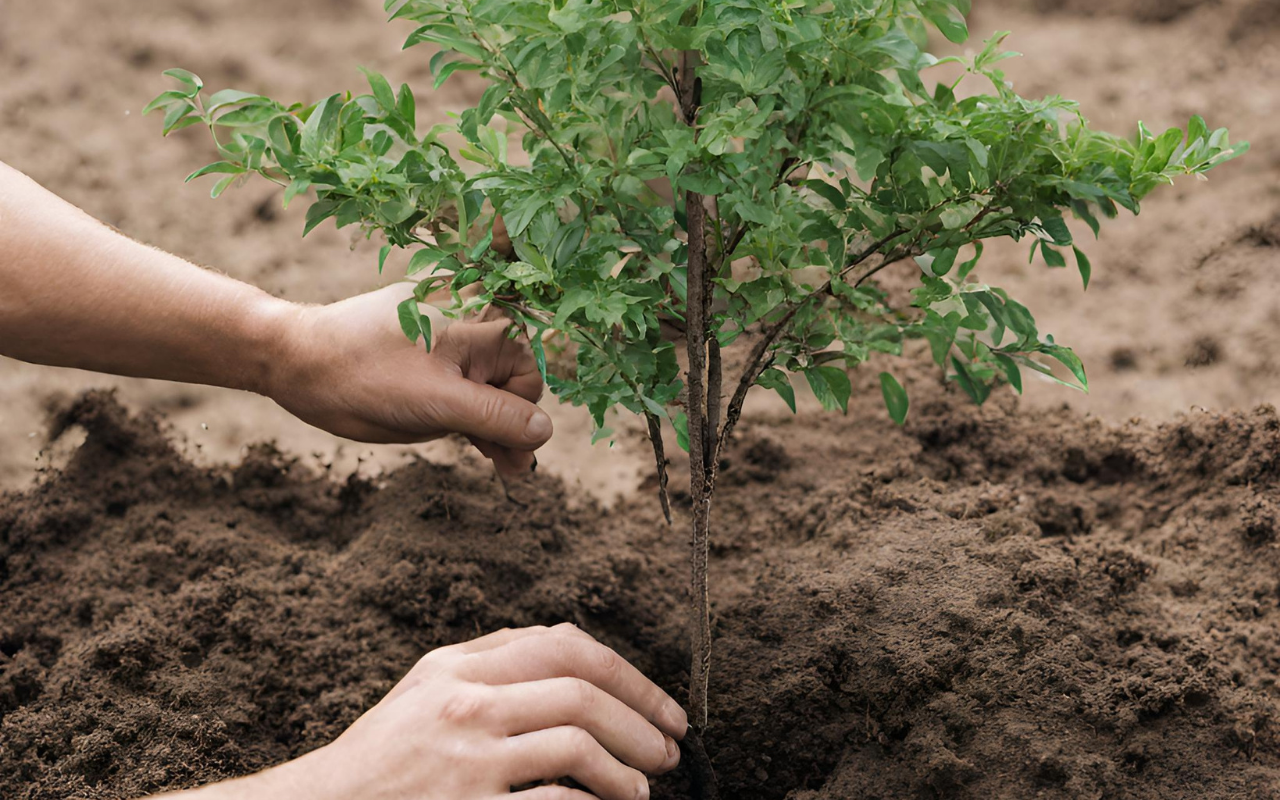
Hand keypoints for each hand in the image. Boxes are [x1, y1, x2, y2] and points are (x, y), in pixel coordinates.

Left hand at [265, 283, 551, 478]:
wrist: (296, 360)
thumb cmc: (366, 376)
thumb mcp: (439, 403)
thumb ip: (496, 417)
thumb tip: (545, 432)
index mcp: (482, 327)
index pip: (528, 381)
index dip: (521, 421)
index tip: (511, 458)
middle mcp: (470, 328)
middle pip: (510, 386)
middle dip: (508, 426)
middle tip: (508, 470)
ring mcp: (446, 341)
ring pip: (485, 390)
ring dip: (490, 426)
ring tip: (496, 463)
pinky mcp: (424, 354)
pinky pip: (460, 385)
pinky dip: (466, 414)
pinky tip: (470, 441)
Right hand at [271, 624, 685, 799]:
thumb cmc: (381, 754)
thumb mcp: (426, 687)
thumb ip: (490, 659)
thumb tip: (567, 646)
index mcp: (459, 668)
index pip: (565, 646)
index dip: (629, 675)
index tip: (662, 706)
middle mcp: (465, 705)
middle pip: (582, 694)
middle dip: (643, 722)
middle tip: (671, 751)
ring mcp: (466, 762)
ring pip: (576, 746)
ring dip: (627, 771)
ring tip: (642, 790)